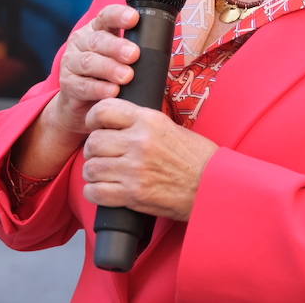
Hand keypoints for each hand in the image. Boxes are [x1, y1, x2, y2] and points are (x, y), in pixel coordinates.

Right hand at [47, 4, 140, 136]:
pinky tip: (112, 92)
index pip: (106, 16)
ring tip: (127, 77)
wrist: (84, 106)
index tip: (134, 18)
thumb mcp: (122, 59)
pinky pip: (82, 85)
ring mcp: (71, 62)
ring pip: (89, 62)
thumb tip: (165, 55)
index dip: (119, 15)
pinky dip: (99, 89)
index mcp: (97, 29)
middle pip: (98, 40)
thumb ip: (138, 52)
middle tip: (134, 55)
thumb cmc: (109, 76)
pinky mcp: (67, 84)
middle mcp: (81, 42)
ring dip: (109, 69)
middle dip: (117, 47)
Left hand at [81, 98, 217, 221]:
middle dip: (93, 150)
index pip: (104, 110)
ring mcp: (135, 169)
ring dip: (93, 172)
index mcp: (149, 120)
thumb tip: (118, 121)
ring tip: (103, 174)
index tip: (95, 126)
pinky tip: (102, 191)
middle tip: (101, 155)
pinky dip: (94, 192)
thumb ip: (143, 123)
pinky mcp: (133, 194)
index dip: (94, 118)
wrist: (213, 187)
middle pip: (93, 141)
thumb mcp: (171, 127)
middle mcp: (139, 142)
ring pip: (91, 167)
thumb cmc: (197, 158)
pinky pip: (95, 192)